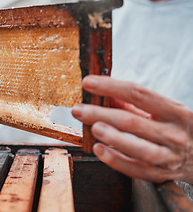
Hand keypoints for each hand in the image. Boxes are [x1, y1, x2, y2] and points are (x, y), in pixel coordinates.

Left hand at [71, 75, 192, 182]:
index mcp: (174, 110)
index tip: (88, 83)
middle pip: (132, 122)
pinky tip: (99, 149)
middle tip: (78, 109)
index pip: (138, 93)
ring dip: (112, 138)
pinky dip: (115, 160)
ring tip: (93, 128)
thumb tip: (102, 92)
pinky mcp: (160, 174)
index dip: (111, 86)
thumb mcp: (164, 111)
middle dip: (101, 114)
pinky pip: (136, 170)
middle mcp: (173, 133)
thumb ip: (134, 102)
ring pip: (138, 148)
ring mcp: (168, 156)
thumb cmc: (177, 128)